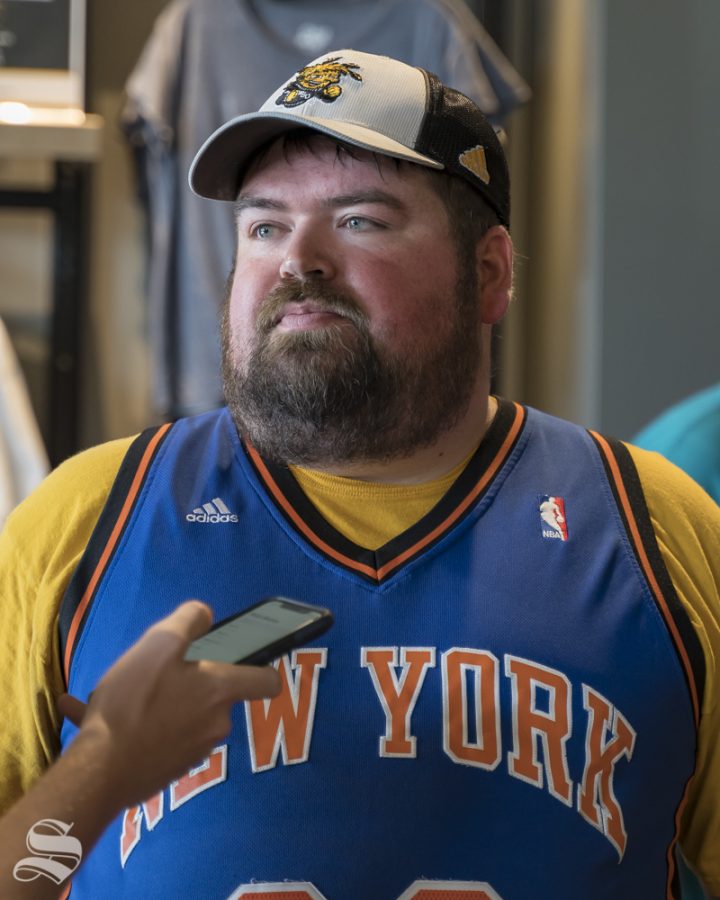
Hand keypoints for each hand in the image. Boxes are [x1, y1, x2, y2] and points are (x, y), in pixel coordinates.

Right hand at [57, 601, 280, 809]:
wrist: (97, 772)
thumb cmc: (133, 701)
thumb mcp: (159, 643)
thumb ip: (189, 621)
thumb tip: (205, 616)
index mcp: (221, 691)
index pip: (267, 681)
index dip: (258, 666)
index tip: (234, 656)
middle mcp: (217, 724)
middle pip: (217, 694)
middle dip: (192, 680)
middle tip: (158, 671)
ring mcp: (194, 751)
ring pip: (186, 715)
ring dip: (164, 701)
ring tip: (125, 693)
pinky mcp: (169, 770)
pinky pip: (164, 737)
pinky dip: (145, 725)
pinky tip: (106, 716)